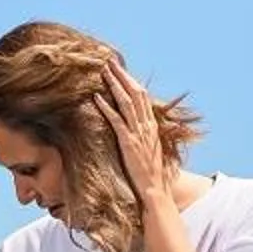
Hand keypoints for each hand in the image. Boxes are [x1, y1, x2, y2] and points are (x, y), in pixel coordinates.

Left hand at [94, 63, 167, 202]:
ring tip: (103, 72)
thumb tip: (136, 131)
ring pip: (126, 102)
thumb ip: (144, 137)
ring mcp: (138, 133)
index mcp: (151, 126)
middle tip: (110, 62)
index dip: (131, 81)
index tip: (121, 70)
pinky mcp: (128, 143)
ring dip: (114, 85)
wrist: (155, 189)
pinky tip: (97, 97)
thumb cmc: (151, 174)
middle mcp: (146, 126)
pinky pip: (116, 121)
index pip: (142, 97)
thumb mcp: (149, 150)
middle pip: (135, 93)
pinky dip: (106, 107)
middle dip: (122, 76)